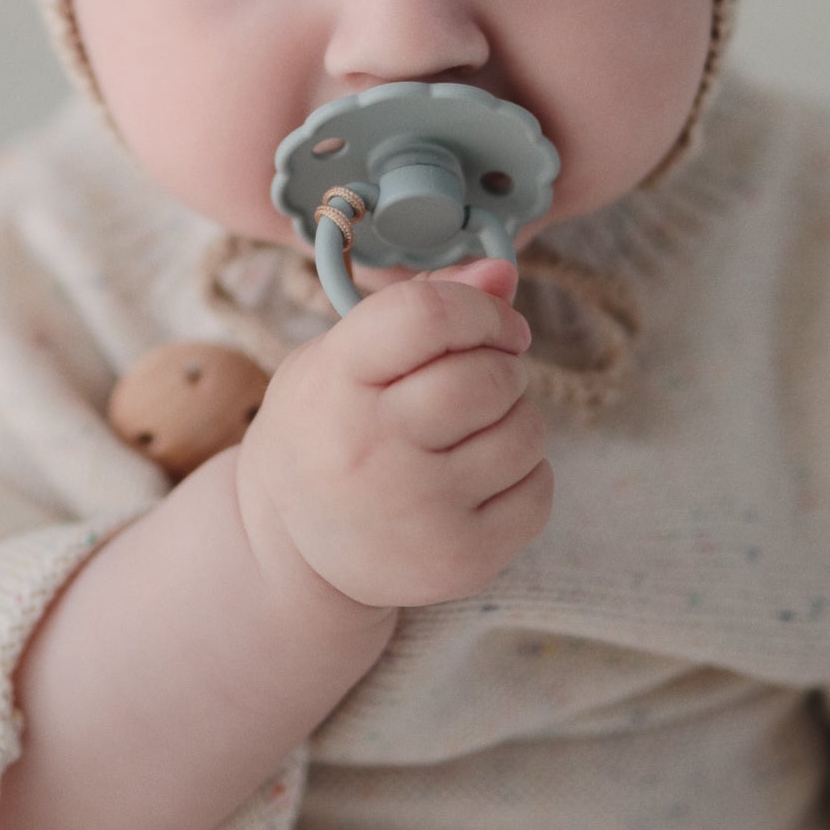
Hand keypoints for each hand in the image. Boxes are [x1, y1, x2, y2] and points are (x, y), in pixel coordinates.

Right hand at [233, 257, 552, 611]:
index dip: (479, 308)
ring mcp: (419, 512)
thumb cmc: (329, 425)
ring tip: (475, 428)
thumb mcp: (346, 353)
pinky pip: (539, 490)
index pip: (428, 316)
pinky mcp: (461, 560)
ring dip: (516, 417)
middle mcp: (372, 448)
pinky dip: (526, 473)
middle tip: (484, 374)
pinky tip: (482, 475)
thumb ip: (423, 305)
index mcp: (336, 380)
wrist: (291, 546)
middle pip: (487, 377)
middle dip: (504, 363)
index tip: (492, 319)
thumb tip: (504, 270)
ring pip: (524, 431)